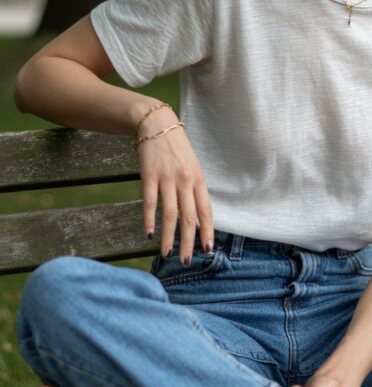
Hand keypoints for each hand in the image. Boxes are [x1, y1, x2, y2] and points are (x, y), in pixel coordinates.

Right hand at [136, 107, 212, 262]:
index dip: (207, 231)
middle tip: (185, 261)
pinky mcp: (149, 175)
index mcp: (198, 179)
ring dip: (169, 237)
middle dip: (188, 242)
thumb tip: (197, 216)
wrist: (157, 124)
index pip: (205, 210)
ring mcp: (167, 178)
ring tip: (167, 254)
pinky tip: (149, 234)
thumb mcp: (192, 166)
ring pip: (170, 214)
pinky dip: (149, 220)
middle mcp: (185, 180)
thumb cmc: (176, 148)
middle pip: (189, 217)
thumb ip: (194, 189)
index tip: (208, 250)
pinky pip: (150, 202)